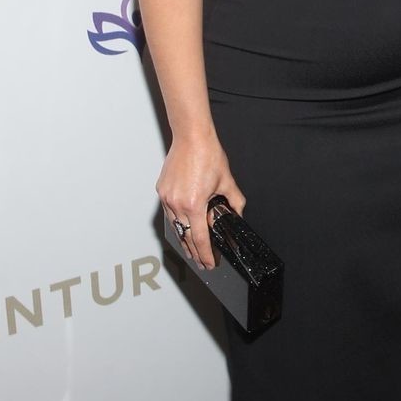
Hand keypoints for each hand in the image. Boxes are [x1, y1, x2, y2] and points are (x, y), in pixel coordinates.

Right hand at [157, 133, 245, 269]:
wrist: (191, 137)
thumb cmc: (207, 154)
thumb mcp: (226, 181)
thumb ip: (234, 201)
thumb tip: (238, 213)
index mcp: (194, 204)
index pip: (199, 238)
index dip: (204, 254)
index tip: (208, 263)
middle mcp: (177, 203)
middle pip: (185, 236)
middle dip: (194, 252)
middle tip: (201, 261)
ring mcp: (167, 197)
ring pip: (175, 226)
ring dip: (183, 239)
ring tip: (191, 249)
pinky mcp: (162, 190)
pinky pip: (169, 213)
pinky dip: (176, 222)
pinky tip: (182, 227)